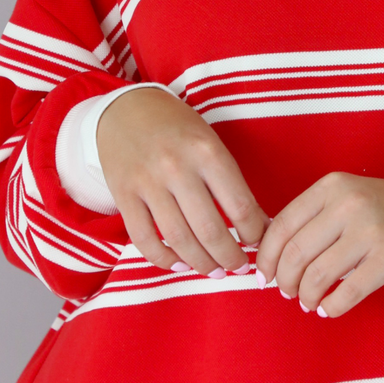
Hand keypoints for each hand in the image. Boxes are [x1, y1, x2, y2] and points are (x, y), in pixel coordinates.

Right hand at [95, 88, 267, 274]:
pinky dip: (164, 259)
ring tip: (215, 271)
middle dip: (230, 258)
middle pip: (210, 230)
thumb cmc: (177, 129)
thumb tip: (260, 224)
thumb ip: (232, 182)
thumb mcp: (210, 143)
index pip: (241, 206)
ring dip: (201, 264)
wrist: (123, 111)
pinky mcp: (123, 195)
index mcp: (207, 151)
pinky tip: (180, 264)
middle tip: (239, 268)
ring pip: (179, 239)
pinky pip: (144, 239)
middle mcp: (177, 167)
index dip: (255, 234)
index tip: (258, 243)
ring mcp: (147, 183)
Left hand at [254, 173, 383, 316]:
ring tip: (309, 302)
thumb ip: (316, 221)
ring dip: (306, 297)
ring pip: (317, 275)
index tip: (264, 274)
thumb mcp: (352, 201)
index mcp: (334, 187)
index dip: (266, 256)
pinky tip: (329, 308)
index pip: (282, 225)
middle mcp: (350, 203)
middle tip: (288, 293)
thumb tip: (272, 256)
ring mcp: (372, 230)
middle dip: (284, 280)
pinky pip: (346, 293)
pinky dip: (331, 307)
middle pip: (296, 253)